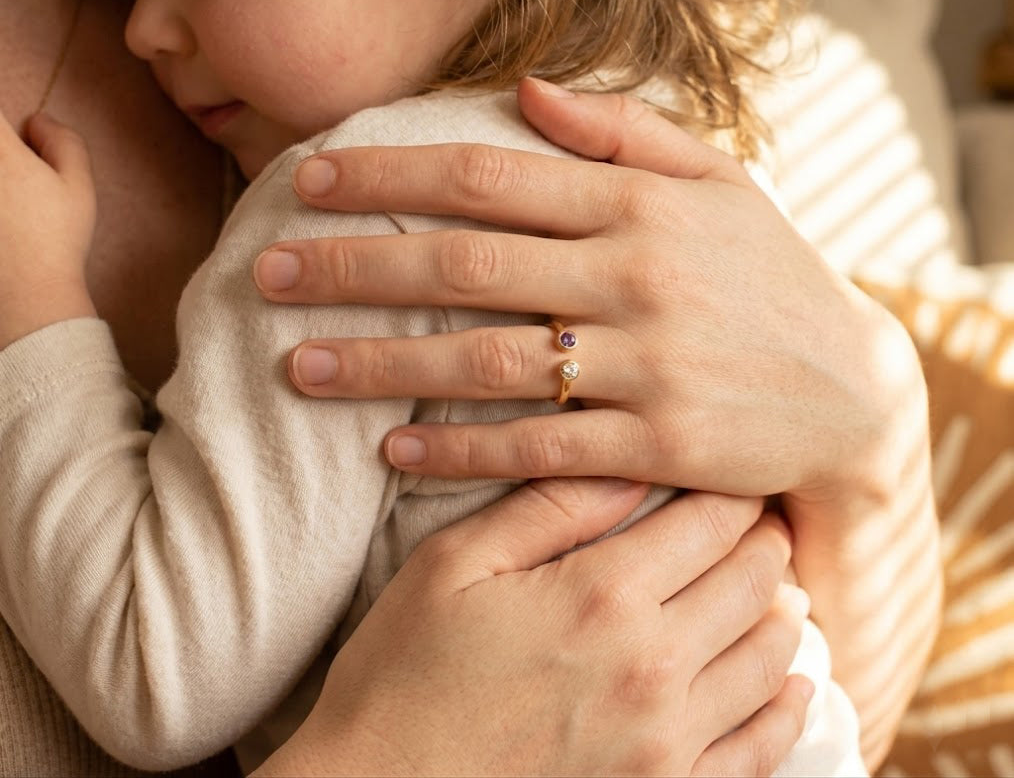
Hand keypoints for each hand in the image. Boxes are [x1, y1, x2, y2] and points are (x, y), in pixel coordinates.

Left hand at [0, 112, 95, 346]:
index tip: (17, 136)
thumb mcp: (79, 186)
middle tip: (22, 182)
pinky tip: (6, 224)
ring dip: (5, 190)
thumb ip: (63, 141)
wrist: (29, 295)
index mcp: (0, 153)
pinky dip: (0, 212)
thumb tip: (37, 120)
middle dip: (6, 155)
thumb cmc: (58, 240)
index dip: (5, 123)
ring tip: (15, 206)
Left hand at [254, 76, 937, 766]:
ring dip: (380, 364)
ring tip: (295, 366)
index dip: (387, 177)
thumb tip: (523, 89)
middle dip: (352, 267)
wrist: (853, 391)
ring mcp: (644, 367)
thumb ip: (624, 131)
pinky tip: (390, 448)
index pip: (485, 179)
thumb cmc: (770, 274)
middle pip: (463, 265)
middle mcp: (633, 279)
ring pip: (482, 361)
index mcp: (638, 206)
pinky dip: (456, 448)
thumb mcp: (719, 180)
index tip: (307, 179)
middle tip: (266, 272)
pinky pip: (534, 448)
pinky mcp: (654, 447)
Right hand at [254, 479, 812, 776]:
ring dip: (783, 611)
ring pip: (770, 658)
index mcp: (602, 594)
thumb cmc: (404, 670)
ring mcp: (666, 739)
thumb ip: (550, 508)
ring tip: (777, 584)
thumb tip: (630, 465)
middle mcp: (652, 665)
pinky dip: (789, 708)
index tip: (735, 475)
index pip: (709, 523)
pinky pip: (761, 749)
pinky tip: (794, 683)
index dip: (734, 492)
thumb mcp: (456, 564)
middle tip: (763, 517)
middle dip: (765, 541)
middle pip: (752, 583)